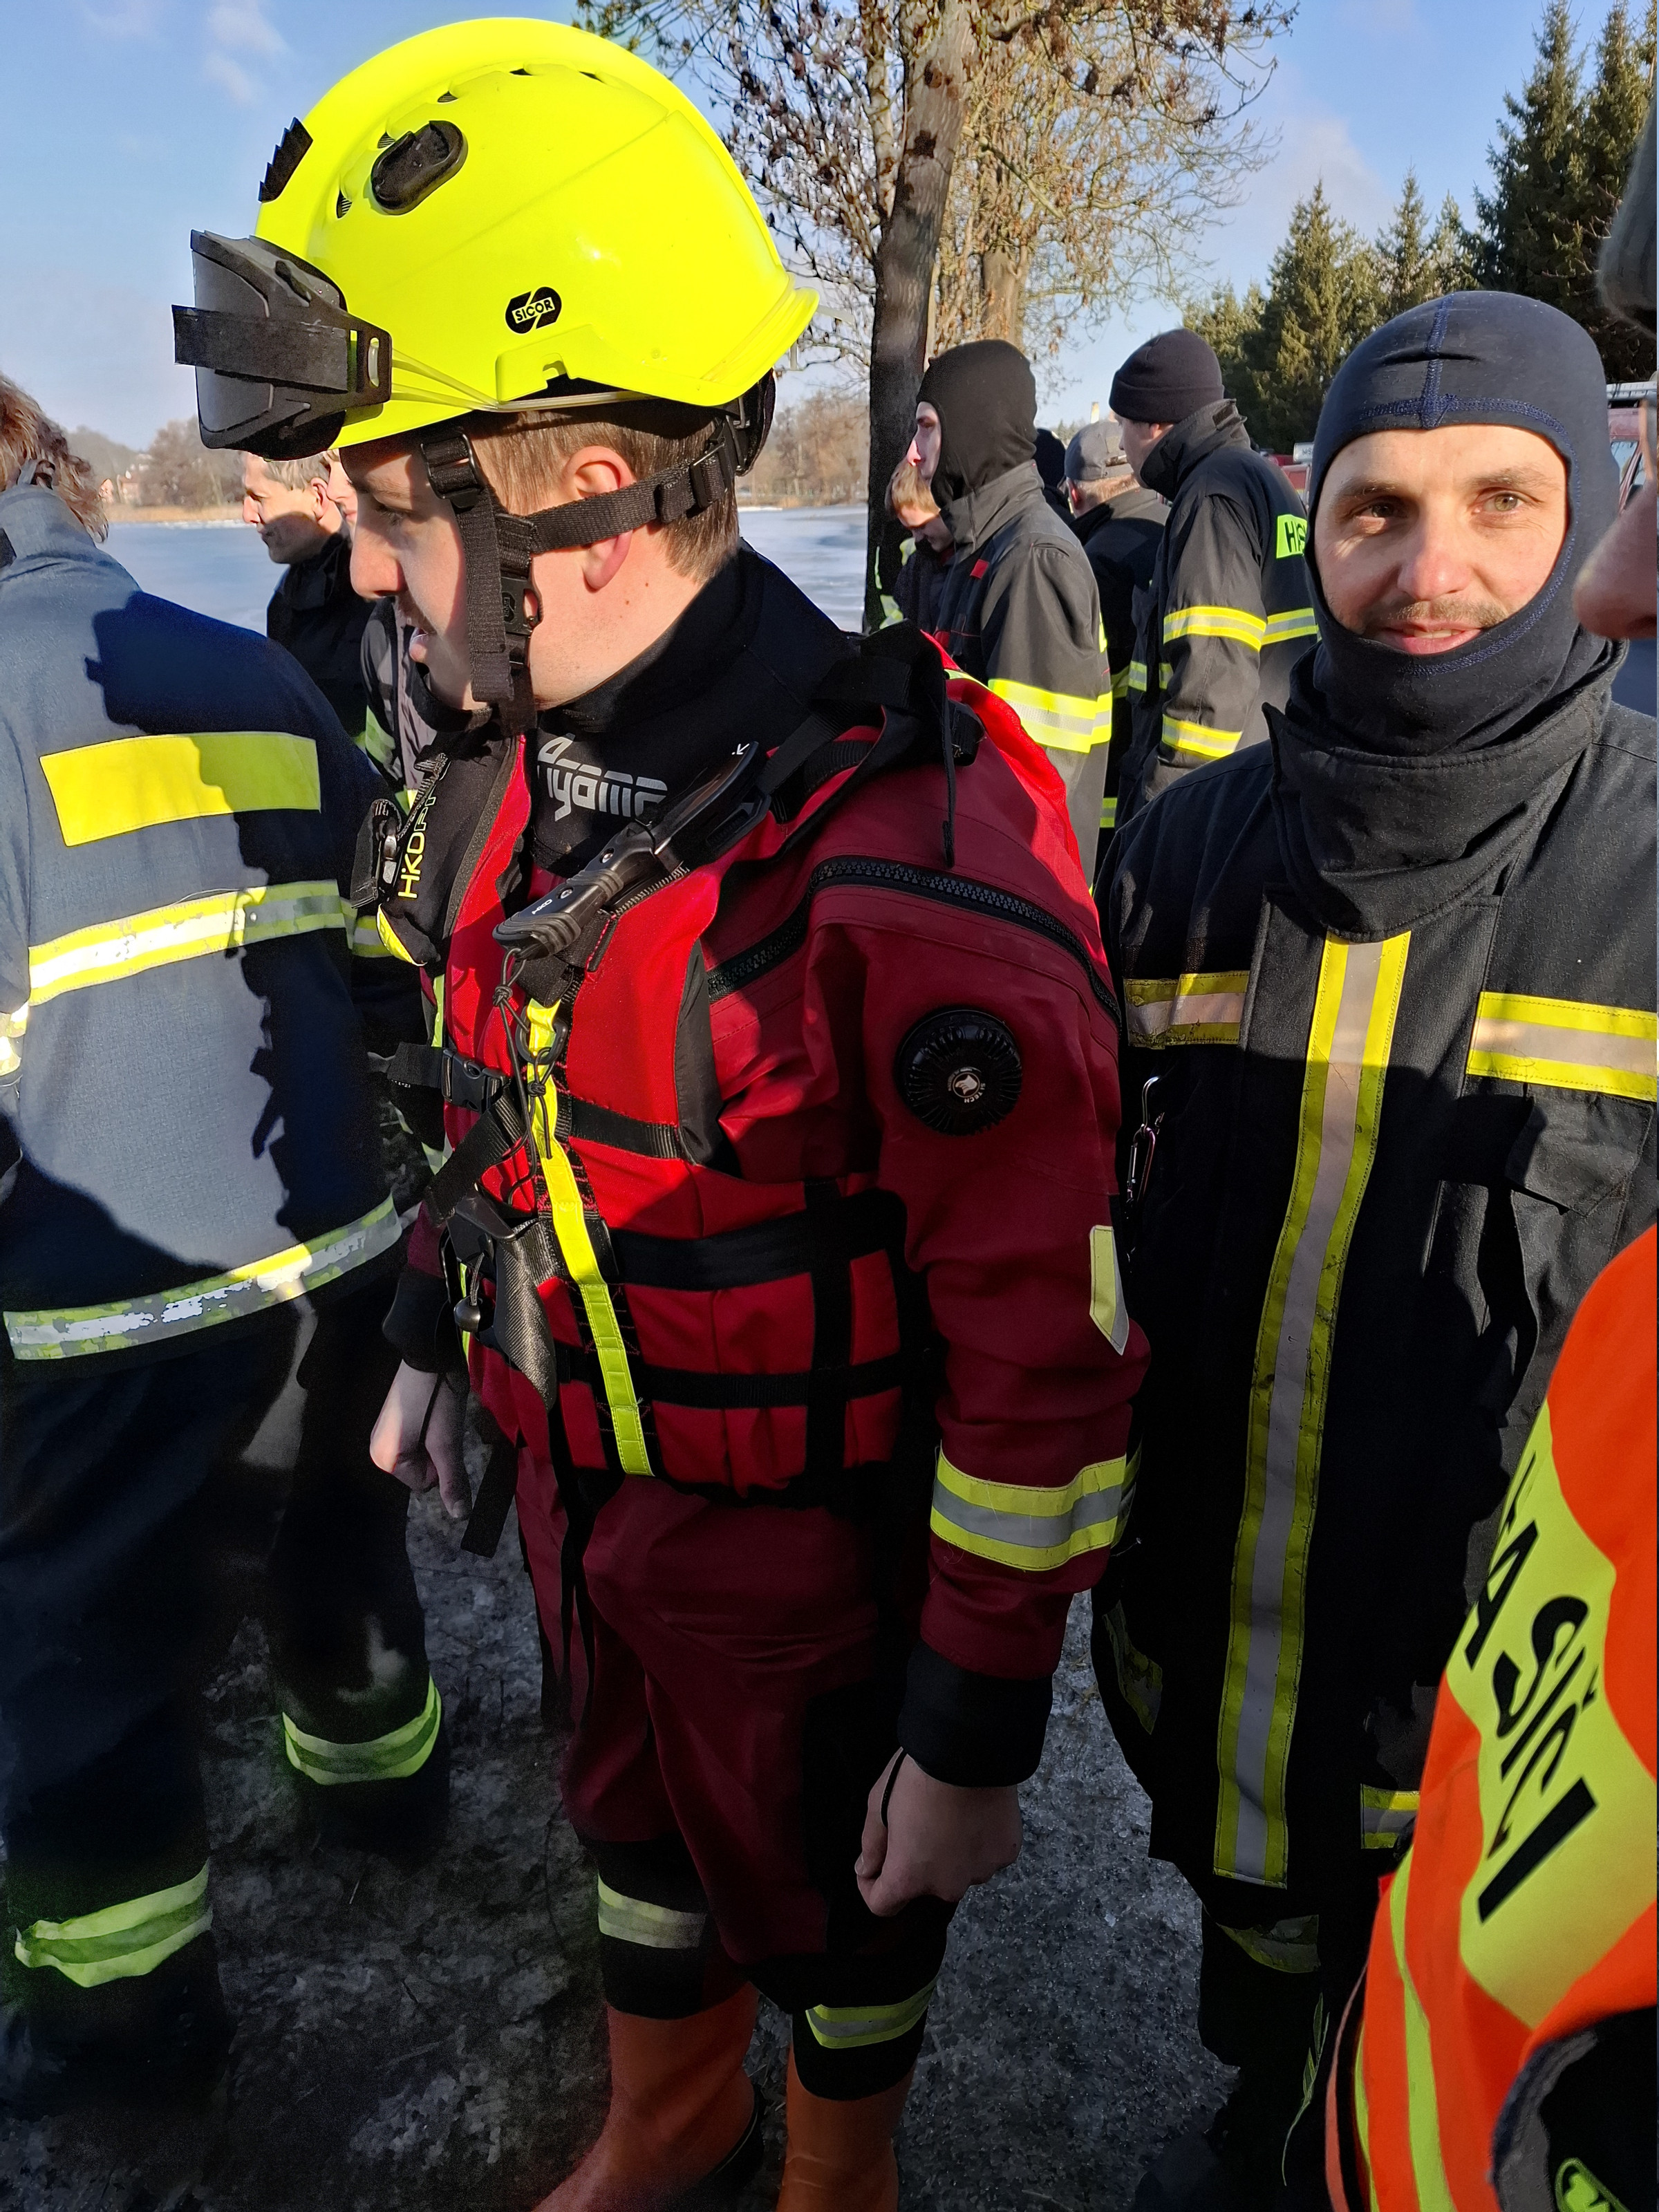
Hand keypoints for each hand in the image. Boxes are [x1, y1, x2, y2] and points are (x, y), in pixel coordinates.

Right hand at [370, 1360, 470, 1520]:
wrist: (431, 1352)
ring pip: (423, 1454)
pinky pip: (417, 1438)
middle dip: (437, 1452)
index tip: (442, 1435)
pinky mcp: (394, 1419)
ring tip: (437, 1414)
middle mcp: (378, 1449)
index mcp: (385, 1459)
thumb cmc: (438, 1399)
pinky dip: (430, 1427)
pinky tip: (432, 1408)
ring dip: (436, 1439)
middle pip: (422, 1470)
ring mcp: (384, 1433)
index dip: (442, 1463)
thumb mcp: (447, 1442)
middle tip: (441, 1423)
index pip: (425, 1484)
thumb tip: (460, 1516)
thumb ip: (452, 1480)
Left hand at [855, 1750, 1021, 1916]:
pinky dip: (980, 1841)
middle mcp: (946, 1886)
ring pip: (960, 1870)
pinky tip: (977, 1813)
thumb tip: (868, 1869)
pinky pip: (986, 1854)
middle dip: (918, 1862)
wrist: (967, 1750)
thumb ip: (871, 1845)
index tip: (873, 1867)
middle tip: (920, 1824)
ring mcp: (980, 1872)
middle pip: (926, 1885)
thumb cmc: (917, 1776)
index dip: (871, 1887)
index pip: (883, 1906)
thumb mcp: (877, 1804)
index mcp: (909, 1877)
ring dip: (952, 1854)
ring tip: (952, 1815)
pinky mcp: (1006, 1853)